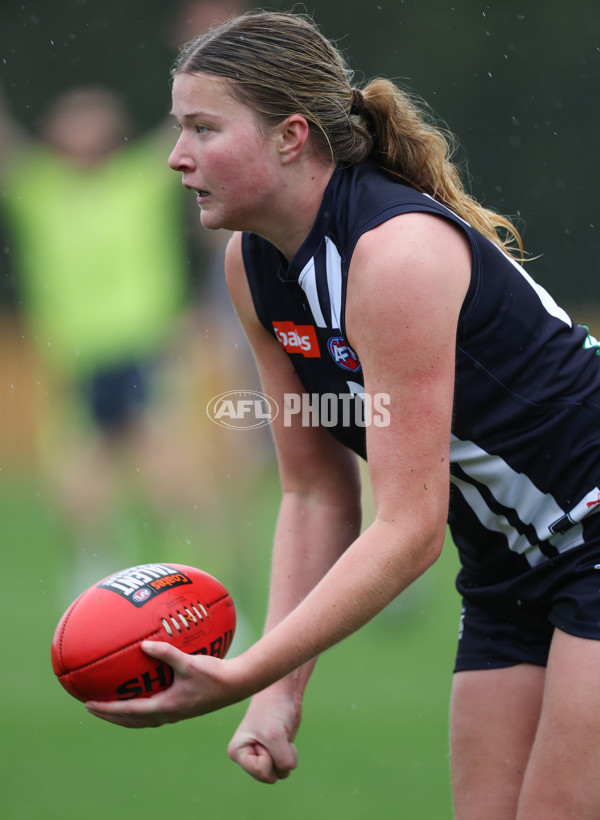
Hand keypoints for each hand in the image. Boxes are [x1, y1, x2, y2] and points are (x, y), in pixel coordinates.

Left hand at [86, 640, 244, 727]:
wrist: (237, 685)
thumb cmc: (214, 674)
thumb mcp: (189, 662)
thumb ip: (166, 653)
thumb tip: (143, 644)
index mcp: (166, 707)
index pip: (128, 711)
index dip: (107, 709)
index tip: (89, 705)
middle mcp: (168, 714)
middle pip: (130, 721)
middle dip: (110, 716)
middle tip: (92, 707)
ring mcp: (175, 713)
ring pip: (141, 720)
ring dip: (123, 715)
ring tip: (110, 706)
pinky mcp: (182, 708)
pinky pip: (153, 712)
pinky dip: (139, 709)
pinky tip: (142, 694)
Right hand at [227, 686, 302, 783]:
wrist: (283, 693)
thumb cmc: (273, 711)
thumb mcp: (275, 737)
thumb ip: (282, 763)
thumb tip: (288, 771)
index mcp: (237, 752)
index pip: (261, 771)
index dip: (270, 755)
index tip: (265, 735)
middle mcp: (246, 757)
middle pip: (271, 776)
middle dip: (279, 758)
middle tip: (273, 737)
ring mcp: (260, 756)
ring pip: (281, 773)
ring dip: (286, 755)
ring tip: (279, 737)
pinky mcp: (274, 753)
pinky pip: (287, 766)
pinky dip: (291, 753)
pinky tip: (284, 739)